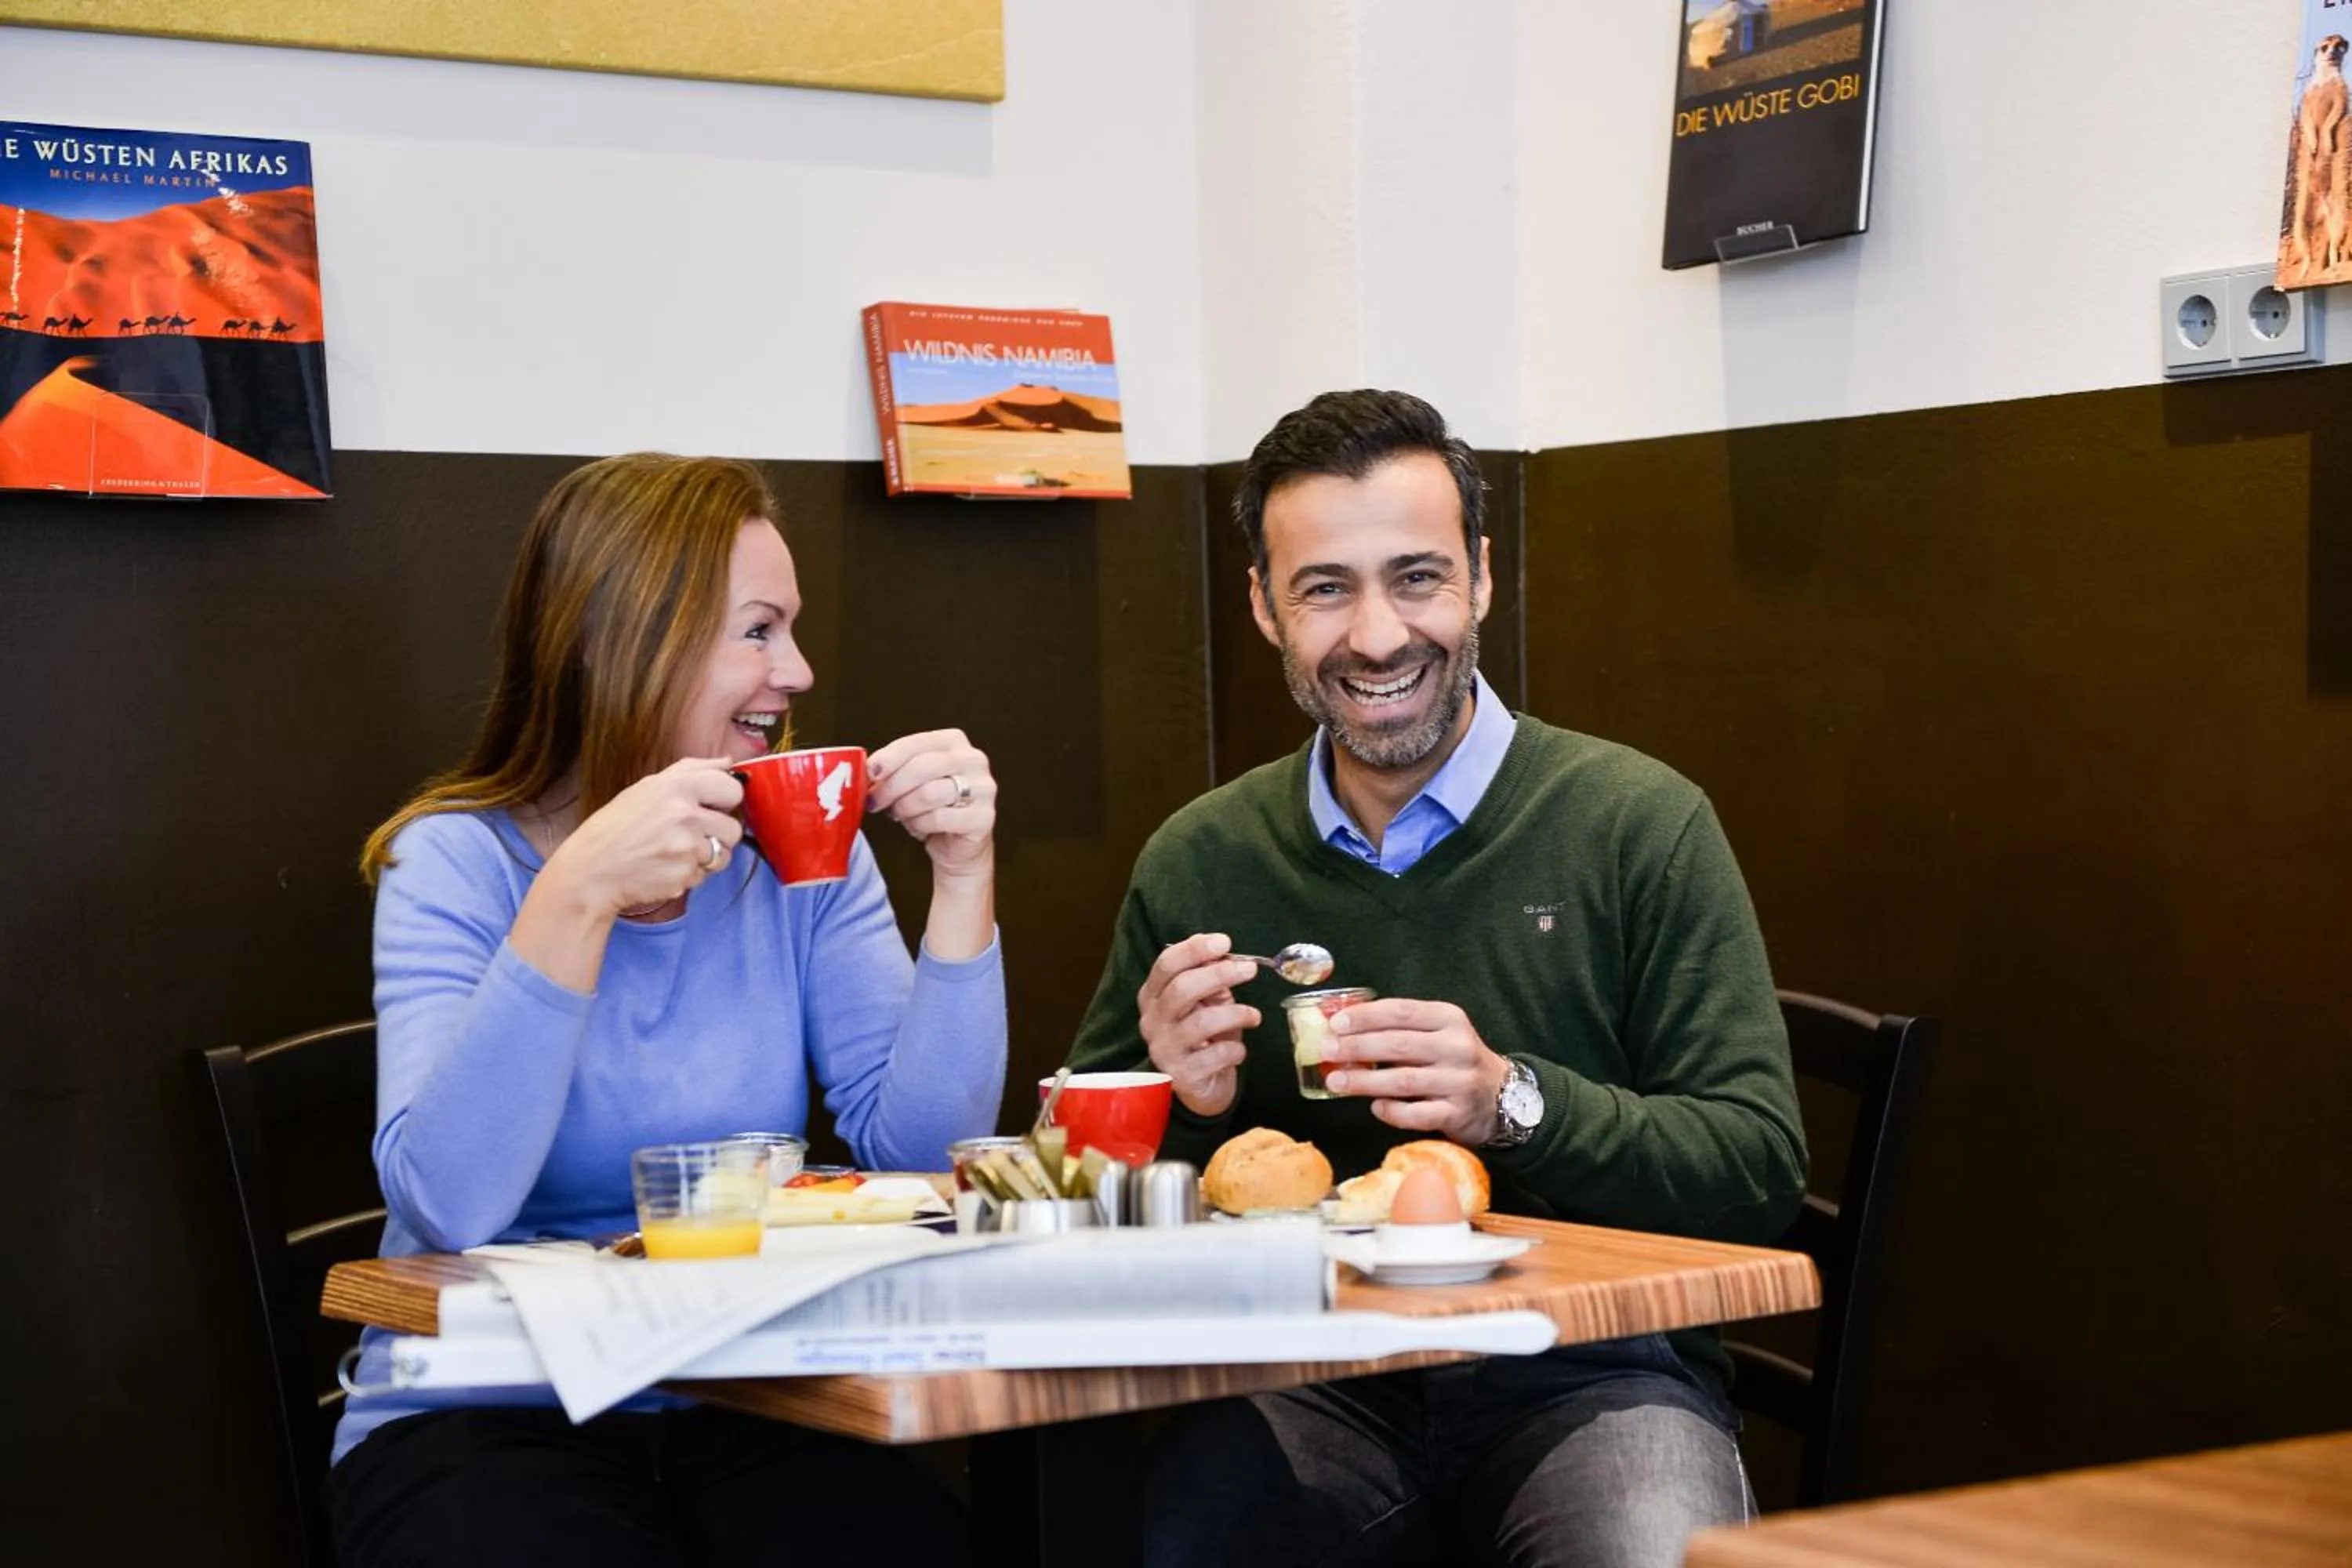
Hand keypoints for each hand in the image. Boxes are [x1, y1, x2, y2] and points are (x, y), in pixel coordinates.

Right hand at [548, 756, 743, 916]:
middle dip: (719, 834)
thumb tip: (728, 762)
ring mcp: (687, 848)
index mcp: (677, 786)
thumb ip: (692, 771)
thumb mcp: (647, 787)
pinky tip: (666, 867)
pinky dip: (690, 874)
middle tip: (694, 835)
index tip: (714, 806)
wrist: (592, 870)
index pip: (732, 788)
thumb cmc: (616, 827)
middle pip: (734, 828)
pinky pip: (705, 876)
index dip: (725, 800)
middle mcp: (685, 815)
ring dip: (707, 857)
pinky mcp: (685, 875)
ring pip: (724, 855)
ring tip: (677, 853)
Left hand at [867, 729, 995, 879]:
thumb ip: (893, 771)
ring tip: (899, 814)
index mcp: (954, 741)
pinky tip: (919, 827)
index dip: (890, 757)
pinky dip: (920, 825)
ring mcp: (984, 788)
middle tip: (875, 802)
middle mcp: (974, 759)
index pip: (917, 743)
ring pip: (929, 793)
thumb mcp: (909, 782)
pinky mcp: (984, 817)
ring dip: (905, 808)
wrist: (957, 845)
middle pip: (922, 767)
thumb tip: (864, 771)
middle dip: (892, 787)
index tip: (870, 772)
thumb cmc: (930, 808)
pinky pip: (940, 819)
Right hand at [1137, 933, 1260, 1117]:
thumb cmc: (1205, 1036)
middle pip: (1182, 989)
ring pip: (1201, 1023)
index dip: (1195, 949)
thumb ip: (1209, 977)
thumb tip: (1221, 951)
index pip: (1166, 964)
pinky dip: (1234, 1049)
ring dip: (1236, 1014)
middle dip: (1219, 974)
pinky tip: (1239, 1049)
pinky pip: (1214, 1055)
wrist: (1202, 1086)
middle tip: (1250, 969)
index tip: (1224, 942)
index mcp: (1153, 996)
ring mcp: (1164, 1050)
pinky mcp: (1182, 1076)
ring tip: (1254, 1016)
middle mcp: (1152, 1021)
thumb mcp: (1206, 1002)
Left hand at [1322, 998, 1509, 1144]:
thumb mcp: (1438, 1033)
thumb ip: (1400, 1028)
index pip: (1401, 1011)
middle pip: (1398, 1045)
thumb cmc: (1454, 1060)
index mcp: (1449, 1019)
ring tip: (1335, 1082)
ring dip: (1364, 1082)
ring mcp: (1459, 1082)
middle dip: (1357, 1048)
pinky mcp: (1457, 1113)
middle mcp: (1457, 1047)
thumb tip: (1342, 1029)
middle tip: (1327, 1051)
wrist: (1500, 1096)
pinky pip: (1415, 1114)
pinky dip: (1390, 1111)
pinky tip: (1374, 1107)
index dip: (1366, 1016)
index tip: (1336, 1024)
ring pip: (1403, 1081)